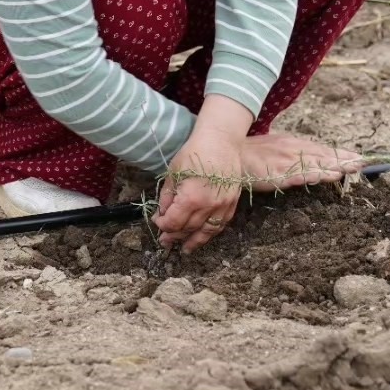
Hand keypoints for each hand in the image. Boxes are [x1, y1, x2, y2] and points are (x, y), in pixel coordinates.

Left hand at [153, 126, 243, 252]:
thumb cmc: (195, 152)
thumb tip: (162, 214)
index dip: (163, 225)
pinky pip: (221, 224)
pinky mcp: (232, 202)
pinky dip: (211, 232)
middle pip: (189, 229)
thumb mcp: (174, 173)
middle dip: (174, 236)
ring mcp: (223, 205)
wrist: (221, 140)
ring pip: (207, 231)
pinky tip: (203, 236)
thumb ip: (167, 197)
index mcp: (192, 198)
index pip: (174, 222)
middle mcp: (209, 206)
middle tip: (165, 241)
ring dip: (194, 241)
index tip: (157, 222)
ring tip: (184, 249)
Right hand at [240, 132, 363, 190]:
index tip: (358, 157)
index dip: (340, 154)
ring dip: (335, 165)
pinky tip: (329, 176)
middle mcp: (293, 150)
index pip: (321, 150)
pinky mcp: (278, 173)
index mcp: (293, 145)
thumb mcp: (275, 148)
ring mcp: (287, 161)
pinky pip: (300, 175)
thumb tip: (306, 158)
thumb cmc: (251, 153)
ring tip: (353, 167)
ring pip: (316, 164)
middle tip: (364, 162)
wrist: (228, 153)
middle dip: (344, 159)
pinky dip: (316, 174)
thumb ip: (291, 153)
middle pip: (323, 156)